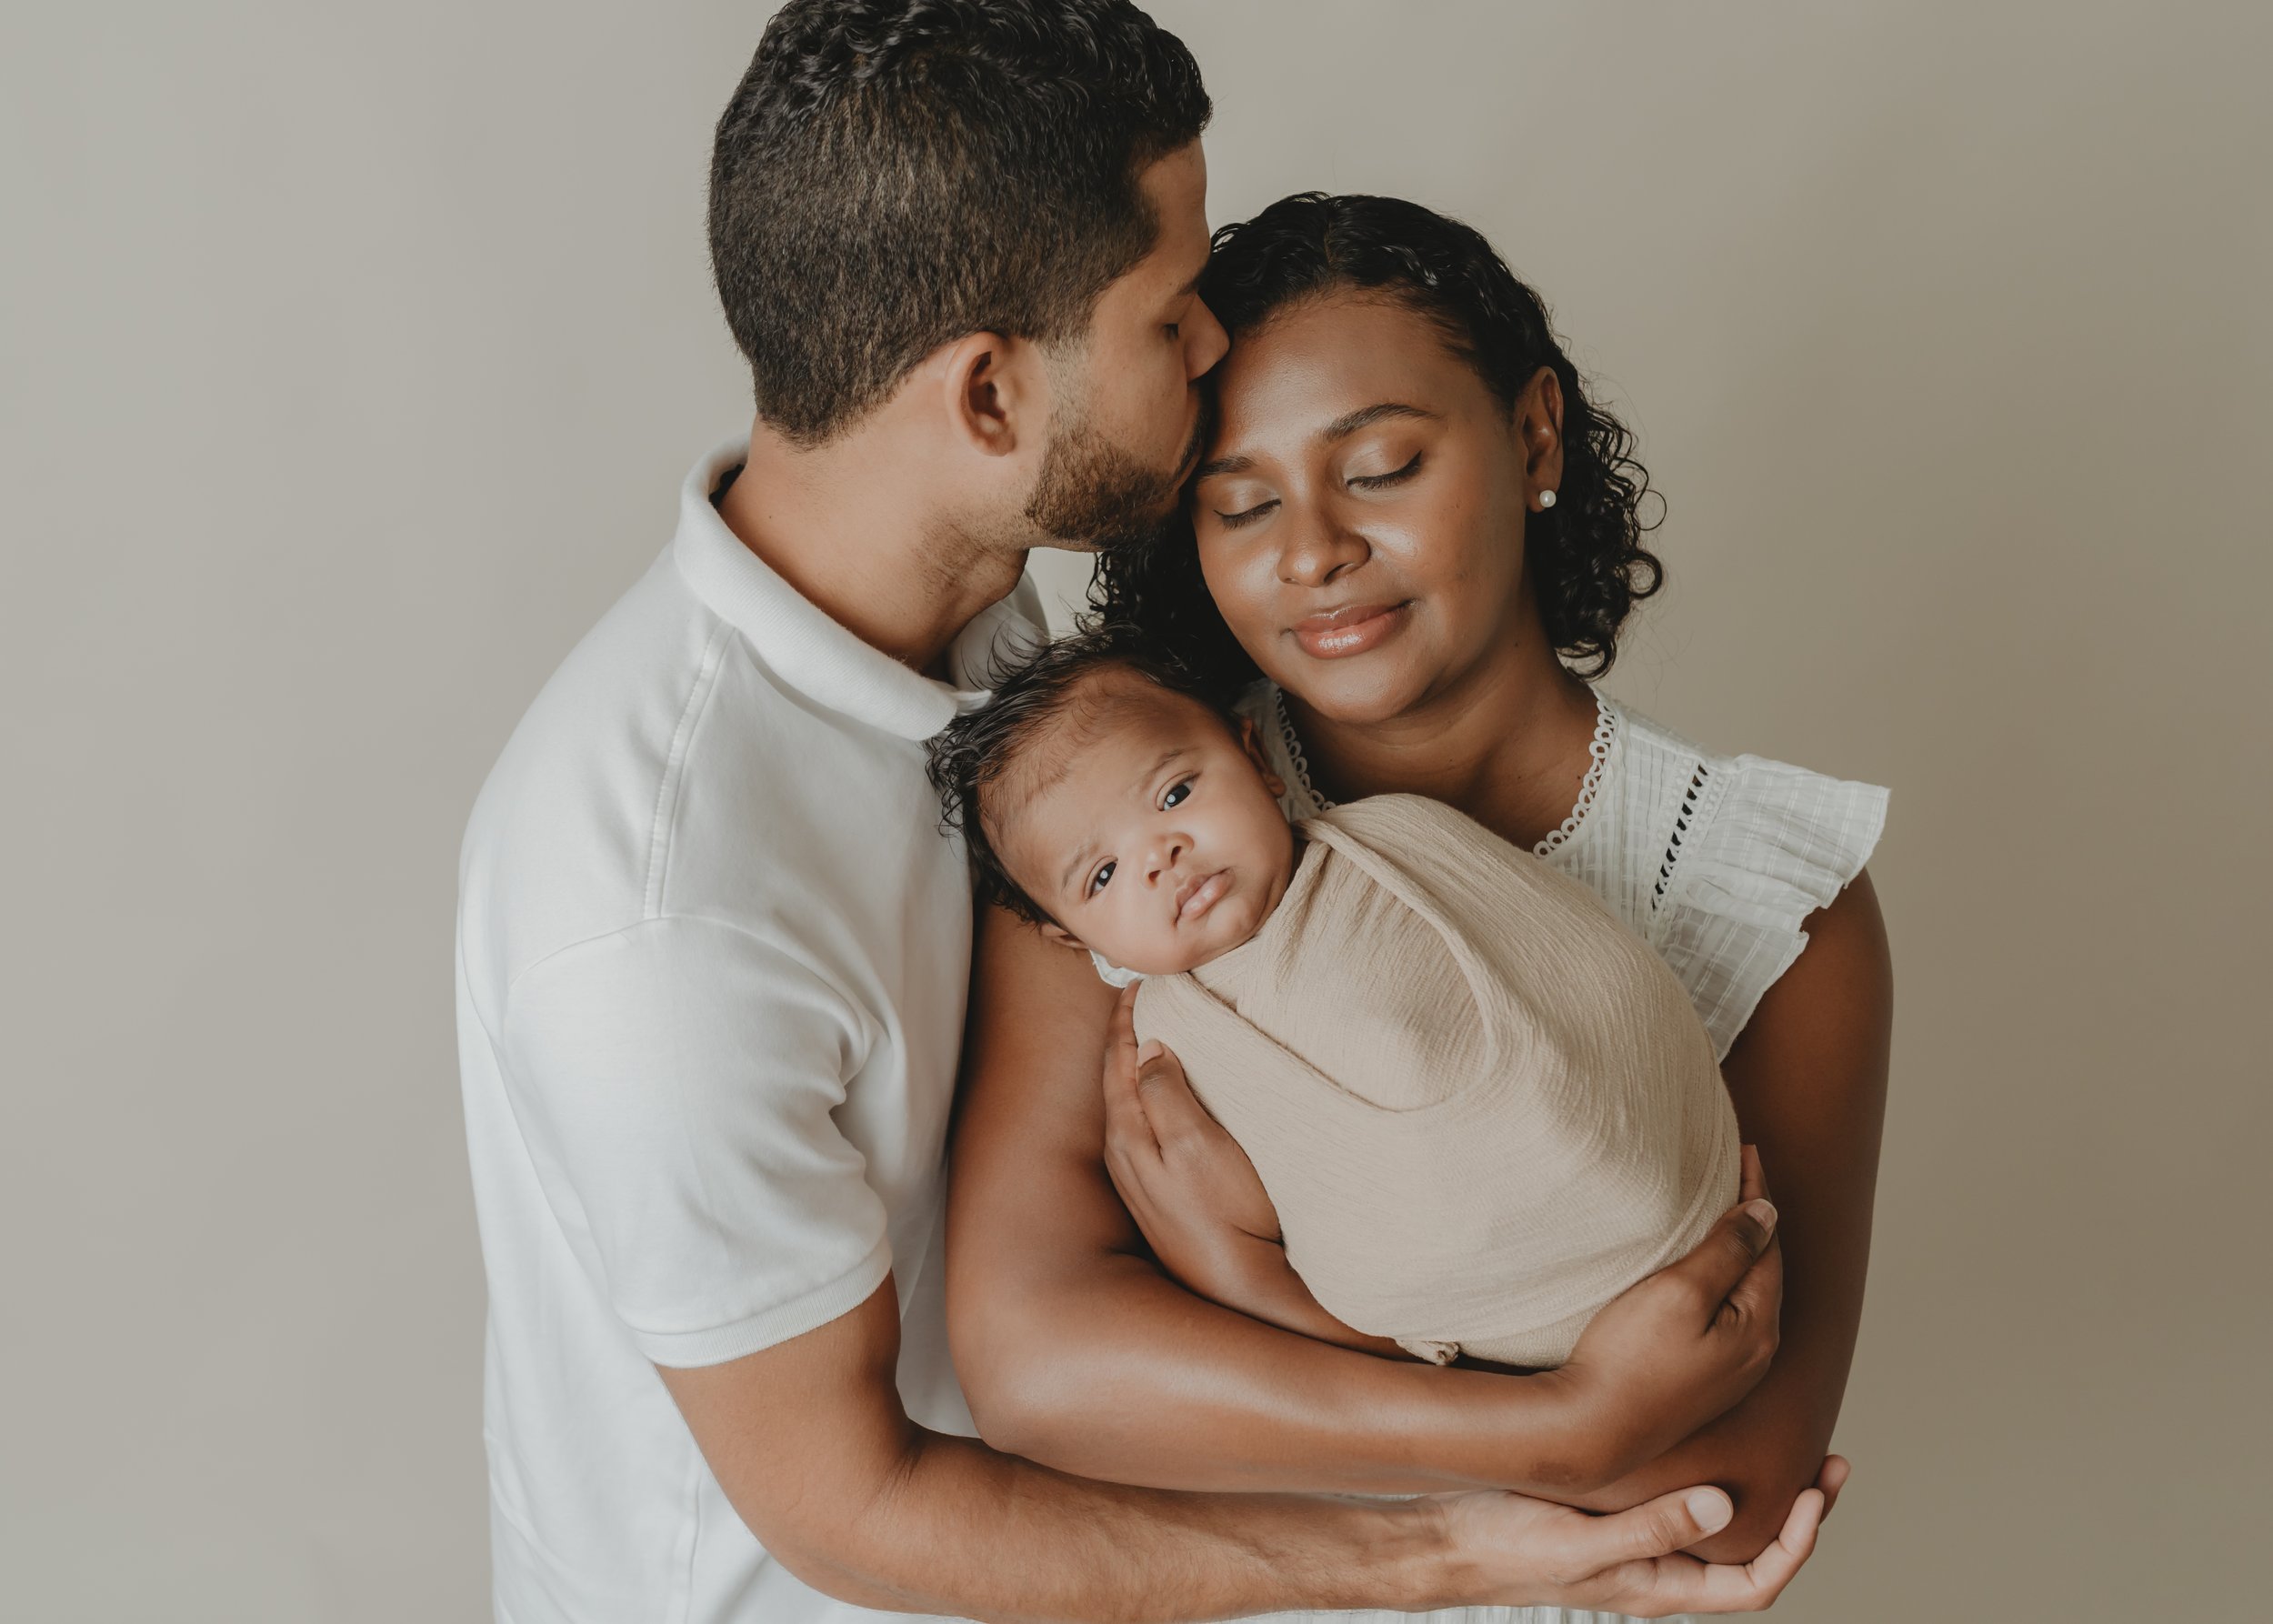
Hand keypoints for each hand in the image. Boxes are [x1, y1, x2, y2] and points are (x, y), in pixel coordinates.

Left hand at [1099, 984, 1283, 1306]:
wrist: (1240, 1287)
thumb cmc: (1226, 1215)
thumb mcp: (1198, 1146)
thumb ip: (1168, 1094)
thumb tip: (1152, 1050)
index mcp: (1128, 1135)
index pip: (1118, 1060)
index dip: (1127, 1018)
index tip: (1139, 983)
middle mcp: (1124, 1154)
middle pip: (1118, 1077)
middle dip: (1128, 1036)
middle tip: (1145, 998)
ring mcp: (1141, 1176)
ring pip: (1131, 1101)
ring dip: (1141, 1064)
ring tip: (1159, 1033)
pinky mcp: (1162, 1192)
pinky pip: (1147, 1123)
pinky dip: (1154, 1093)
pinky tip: (1172, 1093)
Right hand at [1436, 1458, 1842, 1615]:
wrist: (1450, 1540)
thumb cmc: (1508, 1548)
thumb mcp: (1581, 1539)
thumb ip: (1650, 1528)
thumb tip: (1722, 1504)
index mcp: (1663, 1588)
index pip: (1757, 1584)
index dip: (1799, 1542)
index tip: (1815, 1491)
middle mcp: (1662, 1570)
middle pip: (1754, 1554)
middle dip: (1802, 1514)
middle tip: (1831, 1463)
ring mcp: (1643, 1545)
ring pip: (1725, 1529)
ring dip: (1768, 1493)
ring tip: (1795, 1448)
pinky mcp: (1621, 1516)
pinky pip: (1687, 1503)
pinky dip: (1718, 1474)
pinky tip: (1718, 1437)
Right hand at [1551, 1145, 1784, 1485]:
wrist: (1592, 1430)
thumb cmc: (1630, 1358)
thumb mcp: (1681, 1291)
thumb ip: (1728, 1249)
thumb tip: (1767, 1213)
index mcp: (1758, 1326)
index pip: (1769, 1242)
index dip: (1757, 1192)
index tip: (1745, 1150)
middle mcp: (1756, 1352)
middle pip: (1764, 1267)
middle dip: (1755, 1218)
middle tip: (1739, 1171)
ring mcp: (1730, 1372)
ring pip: (1747, 1292)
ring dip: (1740, 1249)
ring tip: (1724, 1211)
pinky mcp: (1702, 1381)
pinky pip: (1729, 1315)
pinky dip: (1725, 1280)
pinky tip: (1706, 1272)